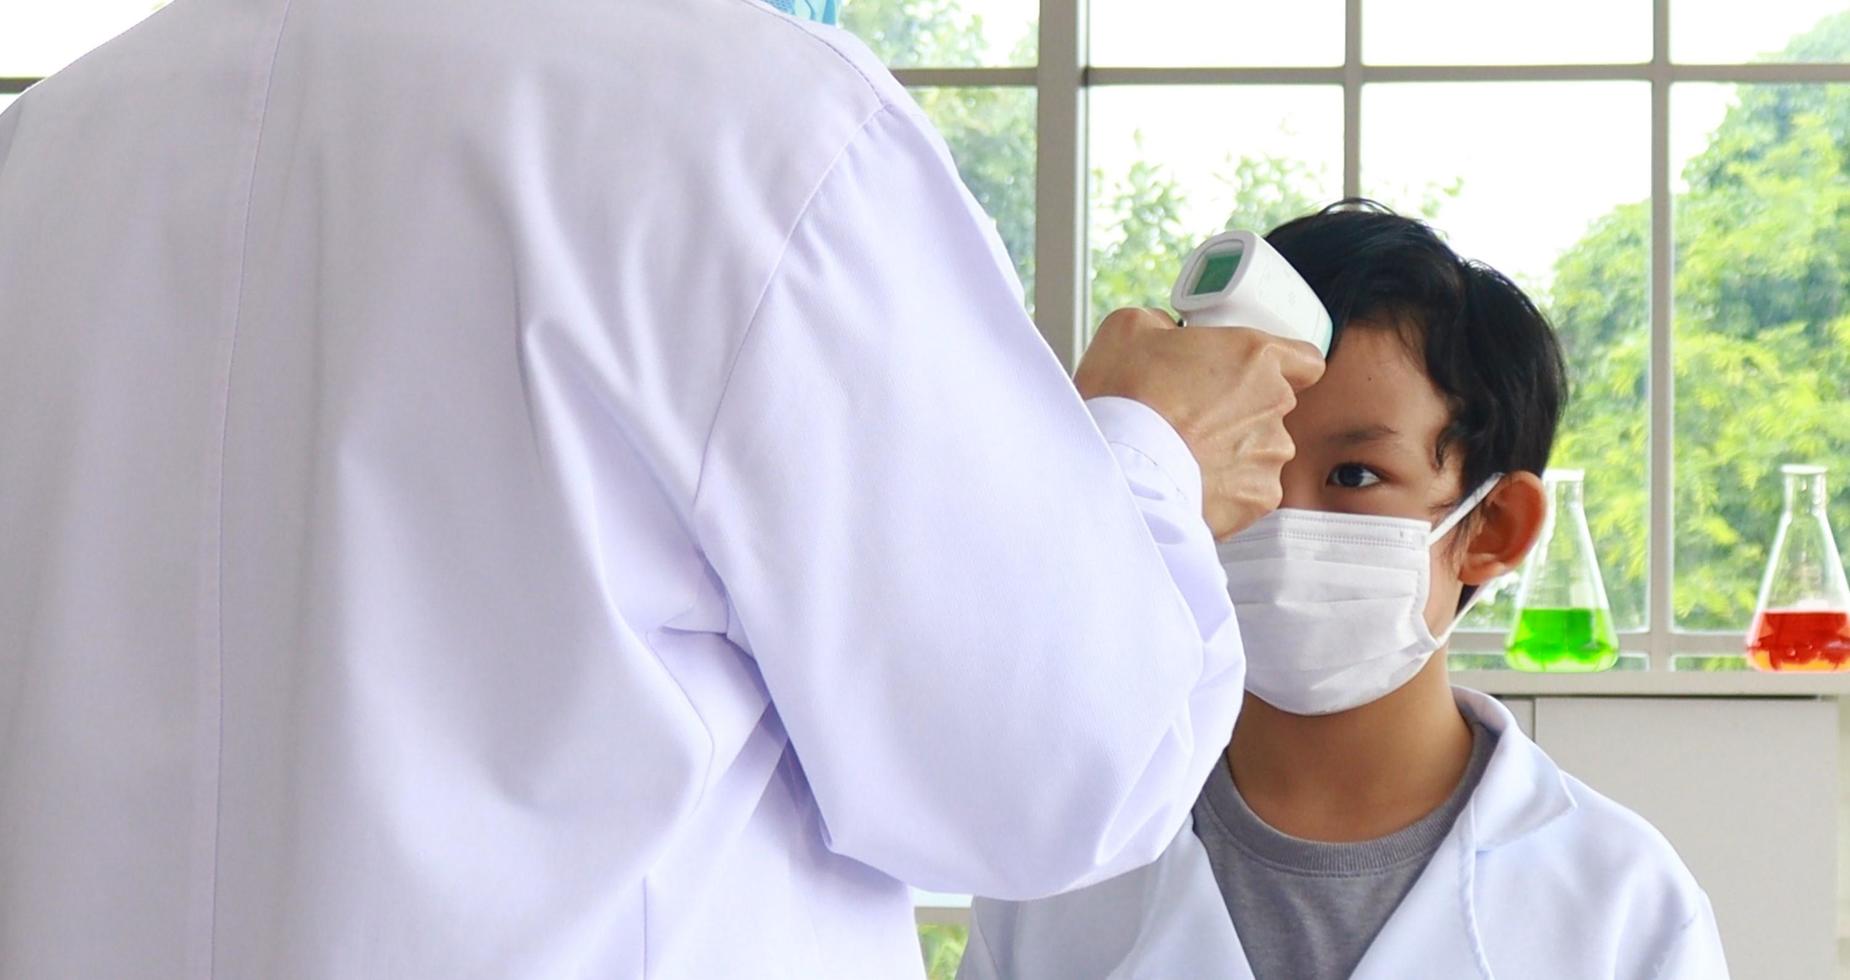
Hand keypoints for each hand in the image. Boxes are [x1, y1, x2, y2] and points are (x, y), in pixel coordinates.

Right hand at [1075, 308, 1324, 538]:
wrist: (1118, 470)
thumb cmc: (1123, 399)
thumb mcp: (1130, 329)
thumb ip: (1163, 323)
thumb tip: (1165, 333)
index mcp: (1255, 356)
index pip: (1304, 359)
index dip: (1281, 367)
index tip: (1250, 375)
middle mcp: (1274, 405)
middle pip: (1274, 407)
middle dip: (1241, 411)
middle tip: (1194, 416)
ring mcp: (1270, 455)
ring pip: (1261, 452)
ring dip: (1232, 453)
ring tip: (1185, 456)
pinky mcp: (1257, 499)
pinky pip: (1248, 492)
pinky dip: (1225, 491)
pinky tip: (1190, 484)